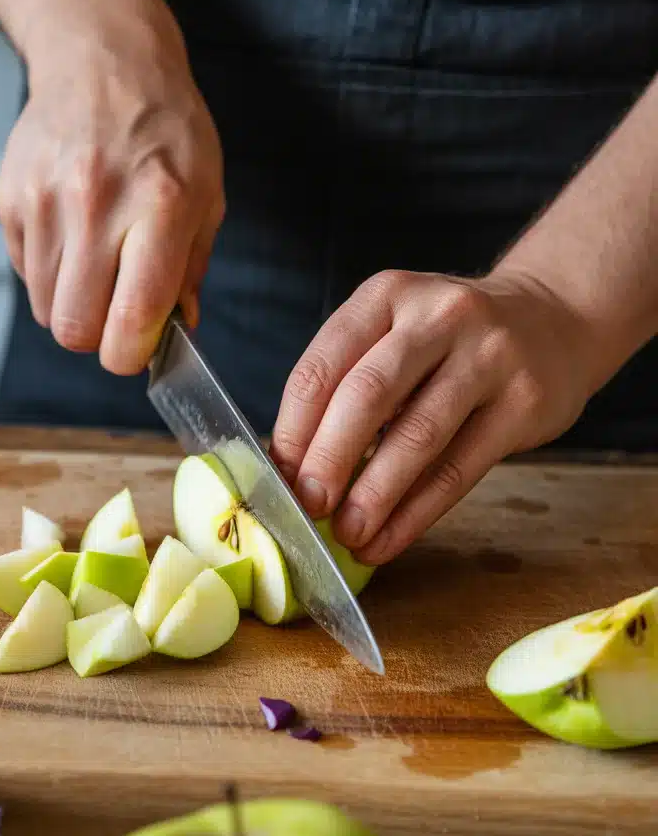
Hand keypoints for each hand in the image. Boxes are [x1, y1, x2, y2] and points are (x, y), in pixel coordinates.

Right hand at [0, 21, 224, 373]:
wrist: (103, 60)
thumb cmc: (165, 126)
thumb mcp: (207, 193)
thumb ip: (191, 268)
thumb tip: (178, 327)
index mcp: (160, 207)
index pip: (132, 316)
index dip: (131, 353)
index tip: (137, 349)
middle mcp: (96, 205)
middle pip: (75, 327)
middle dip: (97, 337)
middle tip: (115, 316)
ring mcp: (46, 200)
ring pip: (45, 307)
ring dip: (72, 305)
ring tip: (97, 266)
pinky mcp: (12, 197)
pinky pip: (24, 272)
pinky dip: (48, 274)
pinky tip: (72, 237)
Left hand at [271, 269, 596, 564]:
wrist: (555, 318)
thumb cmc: (451, 340)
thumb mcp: (396, 331)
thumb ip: (349, 383)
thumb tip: (294, 470)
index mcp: (387, 295)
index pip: (323, 365)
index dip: (294, 429)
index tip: (279, 478)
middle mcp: (438, 317)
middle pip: (368, 395)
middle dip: (329, 459)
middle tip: (308, 508)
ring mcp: (488, 356)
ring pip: (418, 435)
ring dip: (375, 494)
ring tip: (348, 534)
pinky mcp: (525, 403)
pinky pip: (460, 469)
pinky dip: (417, 513)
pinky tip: (389, 539)